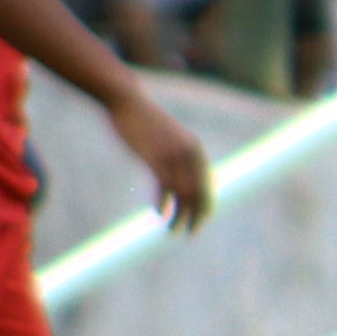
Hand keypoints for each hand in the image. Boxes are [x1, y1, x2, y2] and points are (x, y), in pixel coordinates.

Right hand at [112, 90, 215, 234]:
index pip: (208, 186)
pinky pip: (164, 187)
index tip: (199, 223)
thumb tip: (182, 179)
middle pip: (200, 193)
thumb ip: (179, 157)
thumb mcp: (169, 139)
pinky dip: (162, 204)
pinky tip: (158, 215)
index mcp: (196, 150)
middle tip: (190, 234)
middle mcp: (190, 153)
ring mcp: (173, 155)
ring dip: (179, 216)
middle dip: (197, 217)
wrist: (128, 101)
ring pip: (183, 194)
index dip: (206, 207)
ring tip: (172, 231)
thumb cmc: (146, 122)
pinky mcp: (155, 157)